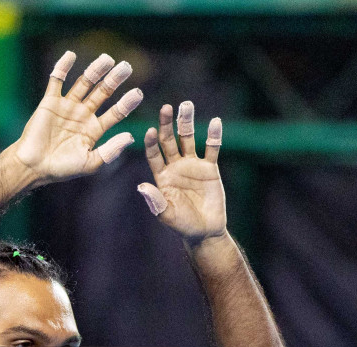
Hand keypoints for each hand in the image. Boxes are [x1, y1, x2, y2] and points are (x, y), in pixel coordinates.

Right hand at [11, 51, 141, 183]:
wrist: (33, 167)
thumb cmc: (61, 169)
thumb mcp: (90, 163)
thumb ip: (110, 151)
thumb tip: (130, 137)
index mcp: (94, 130)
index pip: (115, 113)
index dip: (126, 103)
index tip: (138, 93)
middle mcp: (83, 115)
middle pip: (103, 93)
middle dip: (114, 80)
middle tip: (127, 67)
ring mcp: (67, 106)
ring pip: (84, 83)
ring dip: (95, 70)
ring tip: (107, 59)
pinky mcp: (50, 102)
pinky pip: (57, 80)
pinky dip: (63, 67)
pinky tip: (71, 55)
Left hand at [139, 102, 226, 242]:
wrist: (205, 231)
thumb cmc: (182, 225)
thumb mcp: (167, 215)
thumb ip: (155, 201)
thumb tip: (141, 187)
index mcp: (161, 176)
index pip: (154, 155)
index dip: (152, 143)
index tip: (149, 131)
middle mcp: (175, 166)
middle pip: (170, 140)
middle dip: (167, 124)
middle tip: (166, 107)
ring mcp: (192, 165)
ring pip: (189, 139)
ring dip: (187, 122)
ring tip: (186, 105)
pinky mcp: (209, 168)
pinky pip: (211, 148)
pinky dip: (213, 136)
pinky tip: (215, 121)